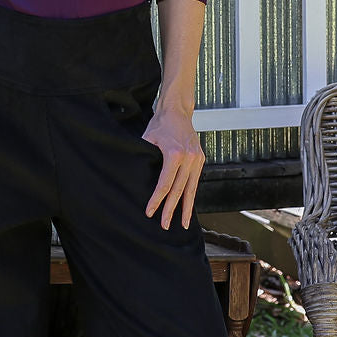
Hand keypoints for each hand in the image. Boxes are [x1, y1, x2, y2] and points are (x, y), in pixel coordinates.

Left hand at [142, 106, 205, 229]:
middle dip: (171, 209)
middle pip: (179, 190)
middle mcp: (189, 158)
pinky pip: (195, 182)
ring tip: (182, 225)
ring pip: (191, 189)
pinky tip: (187, 208)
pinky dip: (190, 195)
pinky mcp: (201, 159)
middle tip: (165, 226)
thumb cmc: (159, 124)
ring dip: (186, 208)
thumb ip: (144, 158)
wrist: (178, 110)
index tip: (150, 212)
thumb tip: (135, 179)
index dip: (157, 200)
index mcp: (175, 154)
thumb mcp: (147, 139)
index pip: (165, 183)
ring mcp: (197, 159)